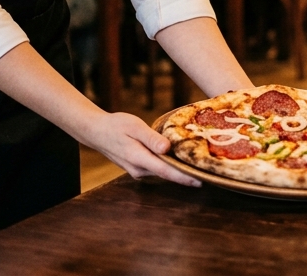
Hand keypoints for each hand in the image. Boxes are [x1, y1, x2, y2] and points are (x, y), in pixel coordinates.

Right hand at [84, 111, 199, 186]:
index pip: (166, 171)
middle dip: (187, 175)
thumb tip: (167, 148)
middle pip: (168, 174)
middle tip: (209, 173)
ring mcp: (138, 170)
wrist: (96, 132)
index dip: (184, 177)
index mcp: (139, 158)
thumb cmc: (116, 125)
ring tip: (201, 166)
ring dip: (180, 171)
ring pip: (163, 172)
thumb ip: (151, 138)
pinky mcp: (139, 168)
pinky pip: (158, 168)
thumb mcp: (134, 126)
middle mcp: (140, 169)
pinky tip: (182, 160)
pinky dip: (170, 166)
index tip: (201, 180)